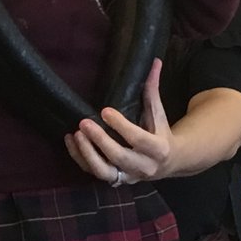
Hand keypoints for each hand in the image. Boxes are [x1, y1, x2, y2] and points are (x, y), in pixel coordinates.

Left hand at [65, 61, 173, 184]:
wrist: (169, 162)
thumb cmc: (161, 132)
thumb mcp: (159, 113)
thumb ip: (153, 89)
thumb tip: (154, 61)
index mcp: (159, 149)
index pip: (138, 139)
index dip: (121, 126)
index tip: (105, 110)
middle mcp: (144, 167)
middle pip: (120, 157)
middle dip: (101, 141)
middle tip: (84, 122)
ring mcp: (129, 176)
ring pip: (104, 171)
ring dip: (88, 154)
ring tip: (76, 134)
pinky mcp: (116, 180)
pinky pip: (94, 172)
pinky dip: (80, 158)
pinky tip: (71, 140)